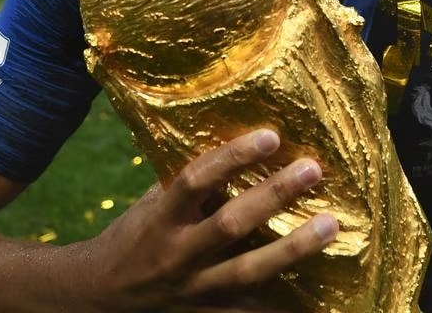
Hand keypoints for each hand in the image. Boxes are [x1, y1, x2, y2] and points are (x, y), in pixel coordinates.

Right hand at [76, 129, 337, 311]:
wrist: (101, 293)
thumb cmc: (137, 235)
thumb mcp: (156, 204)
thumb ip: (193, 185)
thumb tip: (244, 148)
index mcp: (162, 218)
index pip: (195, 179)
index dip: (232, 157)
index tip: (270, 136)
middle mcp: (177, 253)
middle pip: (230, 224)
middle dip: (274, 196)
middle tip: (312, 169)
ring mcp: (195, 289)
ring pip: (248, 270)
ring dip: (292, 248)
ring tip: (329, 225)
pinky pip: (249, 311)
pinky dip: (282, 307)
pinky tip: (316, 297)